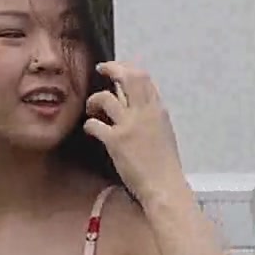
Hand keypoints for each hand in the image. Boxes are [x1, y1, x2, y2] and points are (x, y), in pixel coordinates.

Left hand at [82, 61, 188, 199]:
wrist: (164, 186)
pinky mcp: (116, 141)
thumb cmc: (164, 164)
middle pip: (128, 77)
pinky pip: (94, 124)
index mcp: (158, 110)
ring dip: (94, 100)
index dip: (127, 68)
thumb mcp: (163, 132)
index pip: (143, 78)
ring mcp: (130, 126)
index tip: (117, 68)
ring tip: (92, 109)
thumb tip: (136, 104)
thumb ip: (150, 116)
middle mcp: (145, 113)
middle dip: (112, 68)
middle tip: (101, 69)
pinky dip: (89, 124)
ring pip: (105, 97)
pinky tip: (91, 130)